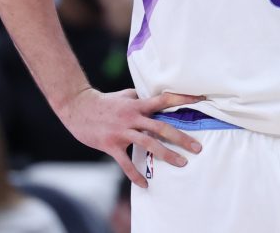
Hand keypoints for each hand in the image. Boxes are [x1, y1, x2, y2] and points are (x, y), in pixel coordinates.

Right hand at [57, 88, 204, 186]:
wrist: (78, 108)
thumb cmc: (105, 102)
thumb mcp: (125, 96)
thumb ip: (141, 98)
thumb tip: (157, 96)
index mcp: (138, 104)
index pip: (164, 99)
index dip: (183, 98)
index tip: (201, 100)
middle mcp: (132, 117)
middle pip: (161, 127)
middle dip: (181, 138)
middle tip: (197, 148)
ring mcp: (122, 132)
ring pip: (148, 144)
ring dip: (166, 155)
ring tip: (182, 163)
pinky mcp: (111, 145)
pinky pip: (125, 163)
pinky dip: (135, 174)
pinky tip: (145, 184)